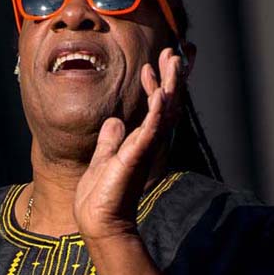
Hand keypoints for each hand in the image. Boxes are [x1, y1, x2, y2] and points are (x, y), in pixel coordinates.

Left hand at [73, 46, 184, 241]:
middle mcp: (147, 144)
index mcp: (139, 142)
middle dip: (171, 77)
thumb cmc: (101, 197)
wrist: (98, 222)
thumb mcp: (103, 158)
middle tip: (174, 52)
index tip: (152, 63)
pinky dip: (157, 112)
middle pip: (167, 105)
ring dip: (170, 85)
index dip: (156, 84)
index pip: (154, 108)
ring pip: (164, 112)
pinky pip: (150, 131)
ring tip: (174, 61)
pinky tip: (160, 94)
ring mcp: (144, 150)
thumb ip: (110, 140)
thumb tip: (114, 122)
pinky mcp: (136, 157)